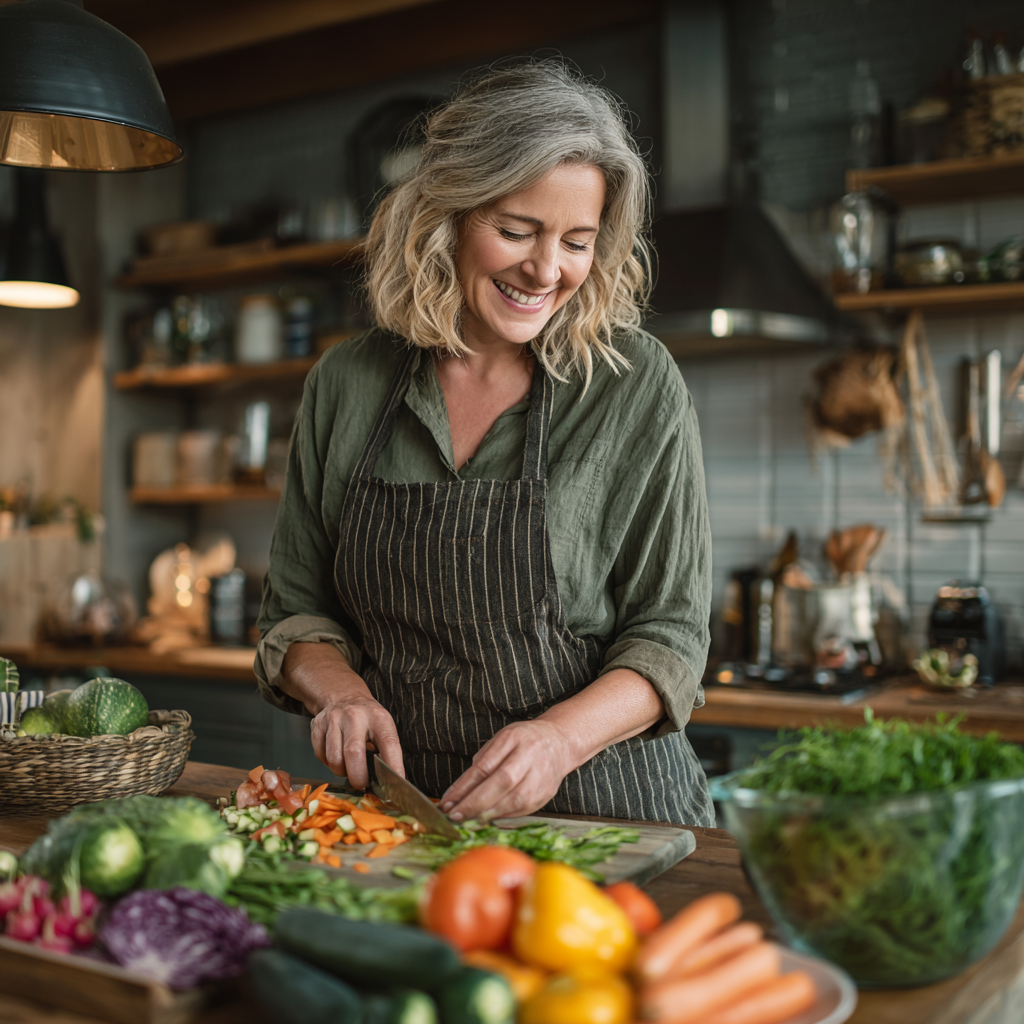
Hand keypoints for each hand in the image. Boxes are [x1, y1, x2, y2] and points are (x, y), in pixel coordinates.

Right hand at [280, 641, 403, 789]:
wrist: (344, 697)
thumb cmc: (367, 719)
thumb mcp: (383, 726)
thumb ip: (387, 750)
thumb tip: (393, 779)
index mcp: (378, 717)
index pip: (389, 743)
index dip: (393, 764)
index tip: (396, 781)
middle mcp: (356, 716)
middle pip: (354, 753)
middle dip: (358, 776)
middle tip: (361, 784)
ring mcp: (334, 719)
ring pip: (334, 758)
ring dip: (341, 771)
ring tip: (348, 768)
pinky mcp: (317, 725)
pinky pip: (320, 755)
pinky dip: (328, 763)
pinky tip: (336, 756)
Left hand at [440, 719, 576, 821]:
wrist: (559, 744)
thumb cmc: (523, 741)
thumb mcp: (499, 741)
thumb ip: (481, 763)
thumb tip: (459, 793)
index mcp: (514, 739)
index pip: (486, 766)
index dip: (465, 787)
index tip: (447, 802)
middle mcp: (530, 757)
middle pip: (501, 783)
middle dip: (475, 803)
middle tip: (454, 815)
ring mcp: (541, 778)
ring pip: (513, 801)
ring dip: (487, 813)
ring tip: (467, 819)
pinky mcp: (545, 795)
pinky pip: (521, 810)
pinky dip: (502, 816)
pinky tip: (487, 818)